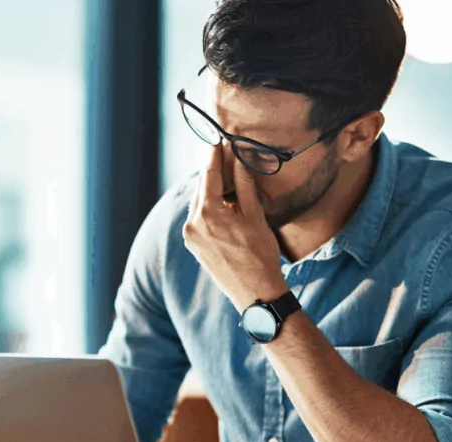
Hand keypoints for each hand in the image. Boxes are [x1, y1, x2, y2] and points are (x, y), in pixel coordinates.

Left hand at [182, 145, 287, 310]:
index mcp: (208, 213)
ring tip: (227, 179)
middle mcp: (193, 223)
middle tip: (222, 154)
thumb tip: (240, 158)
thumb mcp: (255, 216)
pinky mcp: (193, 246)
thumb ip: (244, 186)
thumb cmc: (260, 255)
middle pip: (202, 188)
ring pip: (199, 203)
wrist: (256, 293)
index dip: (214, 155)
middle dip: (212, 171)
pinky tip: (224, 204)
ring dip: (212, 190)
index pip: (209, 174)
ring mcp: (190, 236)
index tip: (217, 139)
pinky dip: (209, 207)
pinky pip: (199, 218)